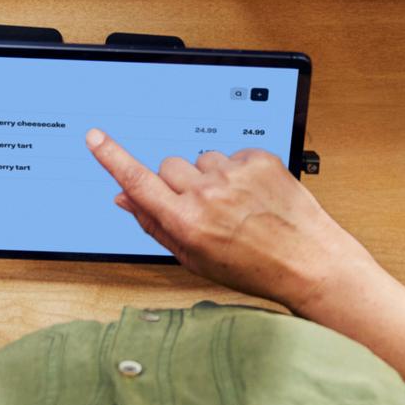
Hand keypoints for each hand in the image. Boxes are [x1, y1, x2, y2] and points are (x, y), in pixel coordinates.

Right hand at [84, 128, 377, 313]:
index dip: (112, 157)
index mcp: (187, 223)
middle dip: (177, 183)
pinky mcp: (259, 159)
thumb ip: (155, 225)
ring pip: (201, 160)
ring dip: (211, 178)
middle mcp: (208, 195)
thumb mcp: (195, 259)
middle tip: (201, 207)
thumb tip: (125, 199)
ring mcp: (235, 174)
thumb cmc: (253, 268)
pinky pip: (233, 155)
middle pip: (169, 167)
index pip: (138, 182)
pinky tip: (254, 197)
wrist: (308, 261)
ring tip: (236, 205)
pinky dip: (239, 172)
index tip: (95, 137)